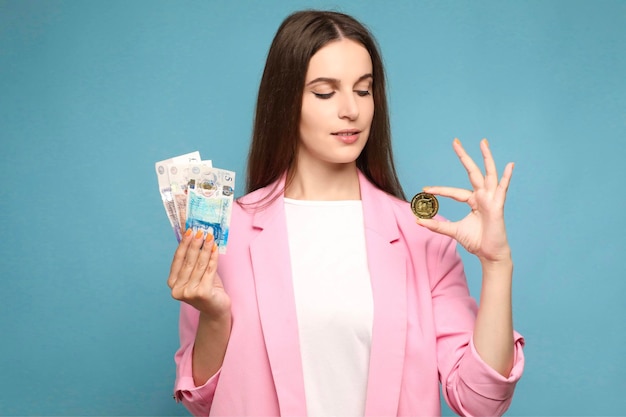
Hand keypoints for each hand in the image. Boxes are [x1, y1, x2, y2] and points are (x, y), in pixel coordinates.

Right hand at [167, 229, 230, 318]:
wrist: (216, 310)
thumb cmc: (207, 288)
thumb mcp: (197, 273)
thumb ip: (193, 258)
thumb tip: (193, 236)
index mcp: (172, 283)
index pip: (177, 259)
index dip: (183, 244)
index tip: (189, 231)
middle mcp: (178, 289)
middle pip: (188, 261)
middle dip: (195, 244)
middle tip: (201, 231)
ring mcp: (189, 293)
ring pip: (199, 265)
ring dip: (206, 249)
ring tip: (210, 237)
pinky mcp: (203, 294)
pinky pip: (210, 271)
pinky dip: (213, 258)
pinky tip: (215, 249)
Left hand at [416, 138, 513, 263]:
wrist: (489, 254)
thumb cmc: (476, 241)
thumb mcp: (453, 231)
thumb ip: (437, 225)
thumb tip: (417, 220)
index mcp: (473, 201)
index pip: (454, 191)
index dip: (439, 190)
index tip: (424, 190)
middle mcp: (482, 196)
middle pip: (472, 172)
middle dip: (464, 157)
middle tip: (455, 141)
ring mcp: (491, 199)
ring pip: (488, 174)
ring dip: (486, 157)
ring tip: (483, 142)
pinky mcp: (498, 205)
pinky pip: (502, 189)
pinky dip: (507, 176)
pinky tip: (510, 164)